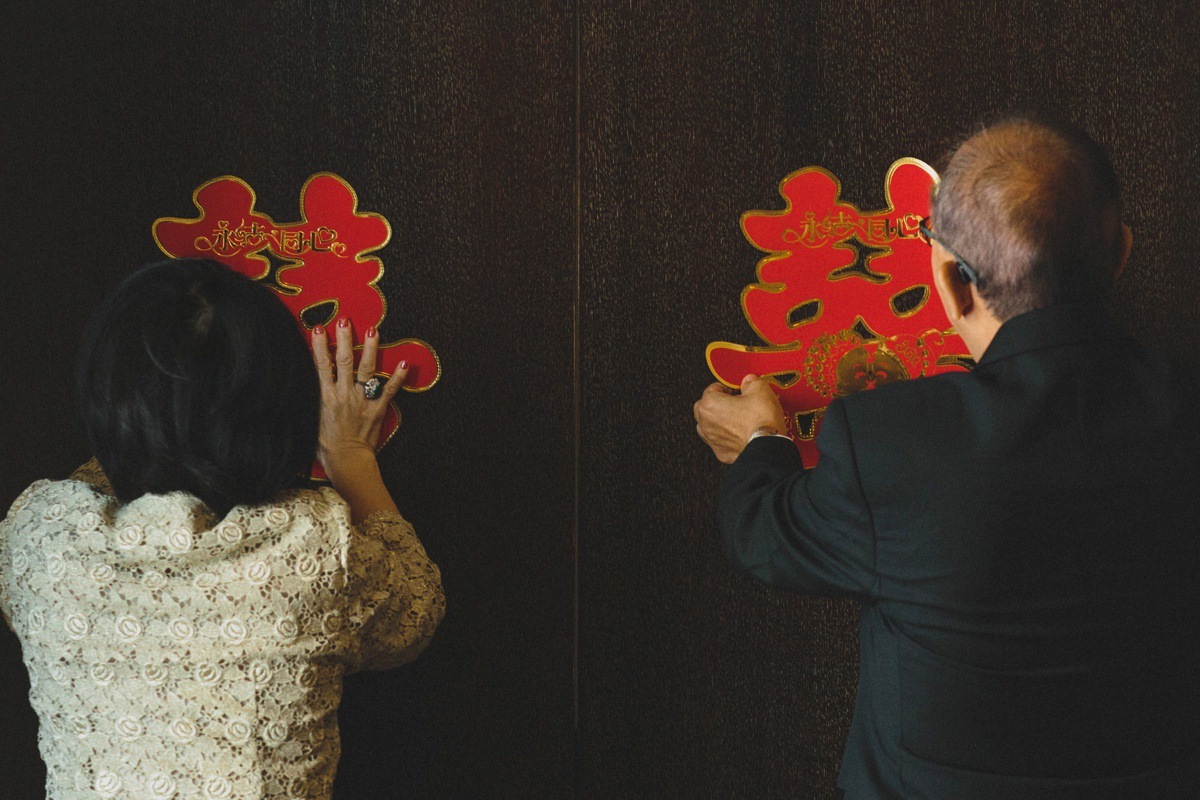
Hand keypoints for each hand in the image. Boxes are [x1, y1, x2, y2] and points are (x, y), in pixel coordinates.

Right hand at [311, 319, 406, 521]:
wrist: (346, 461)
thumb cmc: (325, 445)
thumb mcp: (309, 420)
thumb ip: (310, 401)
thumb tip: (300, 386)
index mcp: (325, 397)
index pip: (321, 365)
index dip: (319, 345)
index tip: (318, 328)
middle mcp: (344, 394)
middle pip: (343, 361)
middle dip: (344, 339)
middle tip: (345, 320)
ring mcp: (362, 400)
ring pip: (366, 370)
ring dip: (370, 349)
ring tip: (373, 330)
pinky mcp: (377, 408)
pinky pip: (389, 390)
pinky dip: (398, 376)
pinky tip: (405, 362)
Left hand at [693, 374, 786, 463]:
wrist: (767, 446)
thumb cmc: (760, 419)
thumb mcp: (760, 389)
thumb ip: (751, 382)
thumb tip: (749, 381)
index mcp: (710, 404)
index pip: (713, 389)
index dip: (727, 387)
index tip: (737, 389)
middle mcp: (706, 423)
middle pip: (705, 408)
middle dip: (718, 403)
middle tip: (735, 402)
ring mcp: (712, 440)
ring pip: (708, 426)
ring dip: (719, 421)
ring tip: (736, 418)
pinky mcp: (722, 453)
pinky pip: (719, 441)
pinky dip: (726, 437)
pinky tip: (739, 433)